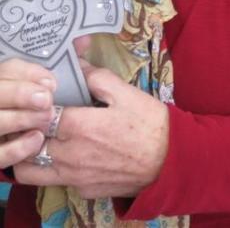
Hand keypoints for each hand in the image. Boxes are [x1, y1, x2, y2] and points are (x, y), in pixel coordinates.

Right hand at [0, 58, 55, 167]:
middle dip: (21, 94)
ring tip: (47, 117)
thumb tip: (84, 39)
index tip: (51, 82)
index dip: (27, 73)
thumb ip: (64, 58)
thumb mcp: (53, 80)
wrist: (29, 146)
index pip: (7, 69)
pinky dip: (16, 148)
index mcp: (6, 80)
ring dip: (22, 118)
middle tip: (47, 100)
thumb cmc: (47, 103)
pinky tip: (37, 140)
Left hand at [14, 60, 169, 198]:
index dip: (42, 105)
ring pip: (34, 169)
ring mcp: (75, 176)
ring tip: (50, 138)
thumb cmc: (150, 123)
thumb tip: (77, 64)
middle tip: (47, 117)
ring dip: (36, 153)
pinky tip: (74, 155)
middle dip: (35, 128)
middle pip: (32, 143)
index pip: (41, 114)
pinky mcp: (83, 190)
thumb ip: (97, 78)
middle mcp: (71, 155)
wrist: (170, 162)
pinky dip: (57, 168)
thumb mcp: (126, 93)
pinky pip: (58, 179)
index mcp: (80, 126)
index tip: (49, 98)